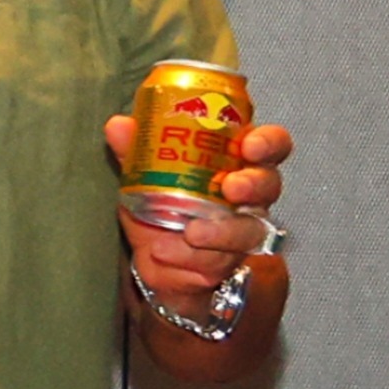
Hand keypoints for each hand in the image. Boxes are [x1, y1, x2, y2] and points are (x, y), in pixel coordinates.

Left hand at [111, 114, 293, 302]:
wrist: (154, 255)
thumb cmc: (161, 203)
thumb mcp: (144, 174)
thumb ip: (135, 150)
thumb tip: (118, 125)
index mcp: (234, 162)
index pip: (270, 145)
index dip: (268, 142)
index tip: (250, 145)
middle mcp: (248, 196)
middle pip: (268, 185)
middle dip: (253, 184)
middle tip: (231, 187)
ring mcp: (241, 231)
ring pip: (248, 231)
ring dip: (221, 231)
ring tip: (191, 232)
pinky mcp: (225, 263)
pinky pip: (215, 262)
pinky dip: (186, 257)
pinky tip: (163, 252)